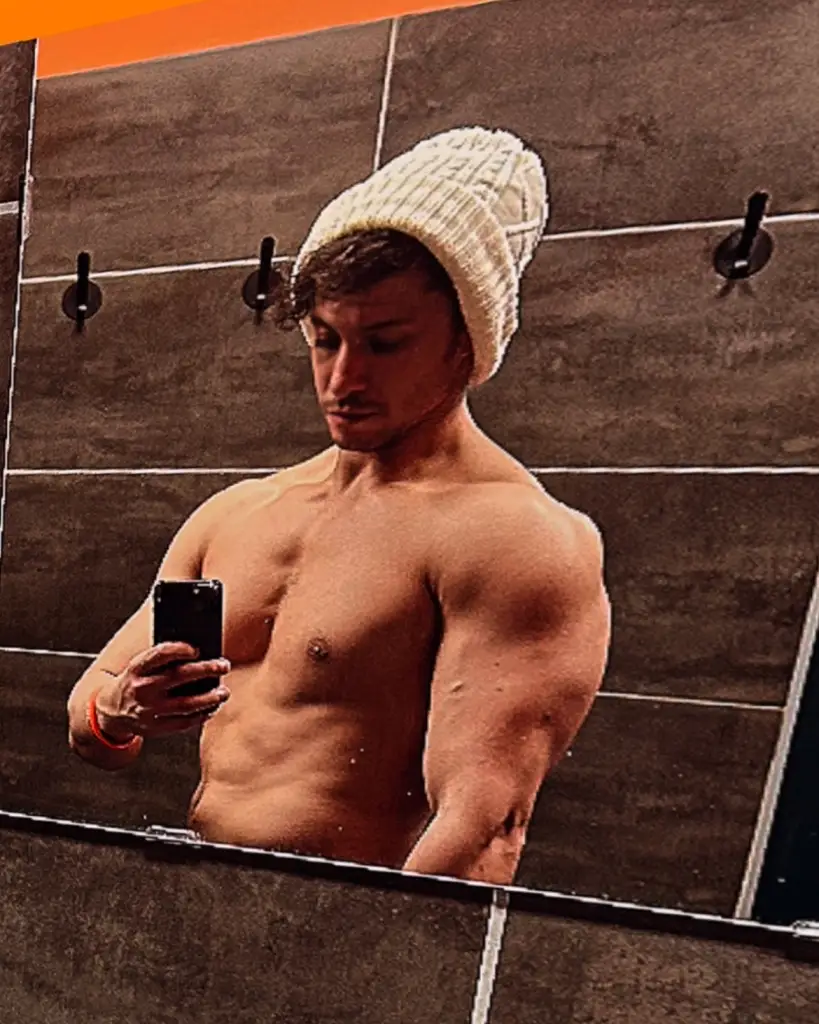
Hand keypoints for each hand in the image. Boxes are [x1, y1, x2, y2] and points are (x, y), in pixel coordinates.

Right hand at [94, 642, 231, 740]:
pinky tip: (213, 707)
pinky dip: (201, 715)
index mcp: (136, 669)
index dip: (178, 650)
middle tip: (223, 665)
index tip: (197, 648)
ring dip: (209, 698)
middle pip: (177, 677)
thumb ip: (162, 660)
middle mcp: (142, 689)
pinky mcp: (155, 727)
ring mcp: (148, 711)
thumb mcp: (139, 667)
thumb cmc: (135, 682)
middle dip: (205, 670)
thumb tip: (200, 653)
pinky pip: (183, 722)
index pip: (158, 655)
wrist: (111, 711)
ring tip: (224, 692)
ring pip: (185, 704)